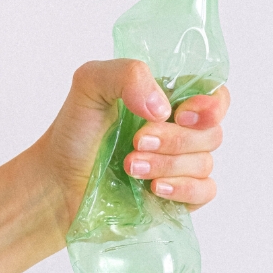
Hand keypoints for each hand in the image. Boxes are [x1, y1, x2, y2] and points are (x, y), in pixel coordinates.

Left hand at [35, 59, 229, 230]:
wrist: (57, 182)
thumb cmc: (75, 132)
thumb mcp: (90, 84)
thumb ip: (127, 74)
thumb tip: (164, 108)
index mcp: (169, 99)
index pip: (215, 95)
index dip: (210, 105)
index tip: (181, 114)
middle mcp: (180, 130)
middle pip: (211, 132)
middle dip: (174, 139)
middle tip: (137, 141)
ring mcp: (180, 165)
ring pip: (204, 163)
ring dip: (167, 165)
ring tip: (131, 167)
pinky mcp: (178, 197)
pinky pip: (204, 192)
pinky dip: (183, 189)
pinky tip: (154, 189)